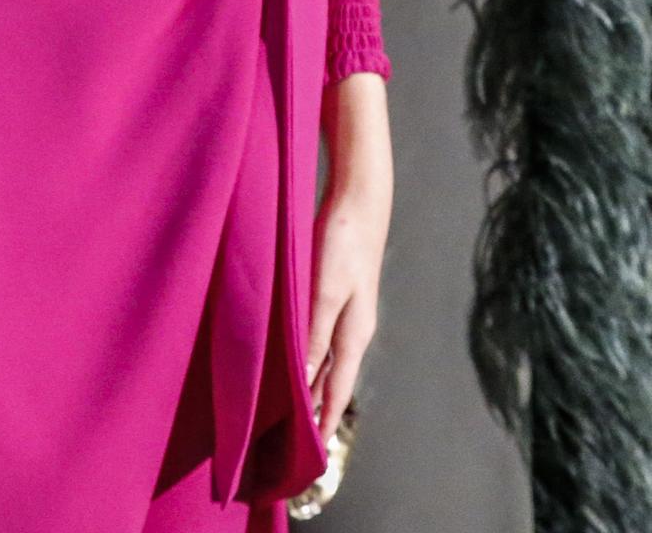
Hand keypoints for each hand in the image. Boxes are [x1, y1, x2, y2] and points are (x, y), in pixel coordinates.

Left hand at [308, 76, 391, 443]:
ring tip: (291, 410)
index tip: (308, 454)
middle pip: (332, 380)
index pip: (336, 392)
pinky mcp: (337, 291)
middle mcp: (353, 328)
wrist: (360, 196)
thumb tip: (306, 380)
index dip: (322, 422)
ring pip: (326, 359)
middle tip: (292, 441)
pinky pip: (321, 337)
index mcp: (354, 334)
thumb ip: (314, 334)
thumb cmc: (342, 241)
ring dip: (310, 384)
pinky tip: (294, 357)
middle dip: (315, 410)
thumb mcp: (324, 290)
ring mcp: (347, 310)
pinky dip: (309, 356)